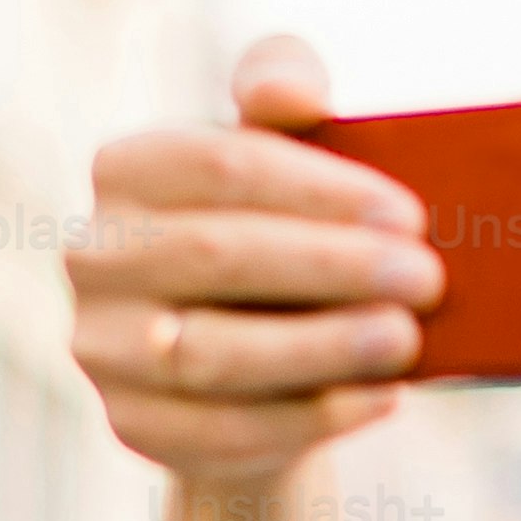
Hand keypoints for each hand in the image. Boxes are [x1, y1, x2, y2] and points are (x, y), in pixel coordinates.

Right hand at [64, 36, 447, 483]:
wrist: (252, 365)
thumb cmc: (279, 233)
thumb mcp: (285, 154)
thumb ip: (284, 90)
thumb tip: (289, 94)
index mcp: (126, 169)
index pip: (222, 166)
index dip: (320, 190)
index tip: (408, 215)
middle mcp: (95, 255)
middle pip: (218, 256)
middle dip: (334, 267)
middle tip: (425, 279)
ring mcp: (103, 347)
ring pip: (216, 352)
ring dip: (324, 347)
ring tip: (406, 339)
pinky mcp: (135, 426)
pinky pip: (226, 430)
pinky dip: (314, 416)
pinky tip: (381, 397)